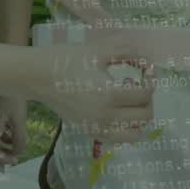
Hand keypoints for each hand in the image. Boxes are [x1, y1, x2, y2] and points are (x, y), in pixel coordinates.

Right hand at [0, 95, 26, 169]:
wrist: (8, 80)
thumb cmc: (14, 98)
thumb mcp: (20, 120)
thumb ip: (19, 139)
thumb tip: (18, 154)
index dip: (3, 161)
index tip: (15, 160)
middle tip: (10, 164)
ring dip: (1, 151)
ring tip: (15, 151)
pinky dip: (2, 142)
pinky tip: (13, 137)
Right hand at [35, 31, 155, 144]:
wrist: (38, 76)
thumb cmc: (67, 59)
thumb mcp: (99, 49)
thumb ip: (126, 51)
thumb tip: (147, 58)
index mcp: (109, 94)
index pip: (145, 94)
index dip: (151, 80)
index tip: (147, 71)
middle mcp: (105, 116)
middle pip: (144, 115)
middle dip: (148, 99)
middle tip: (139, 85)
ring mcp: (97, 127)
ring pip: (134, 133)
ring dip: (139, 117)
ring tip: (131, 102)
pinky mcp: (88, 131)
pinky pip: (117, 138)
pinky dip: (125, 129)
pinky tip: (119, 112)